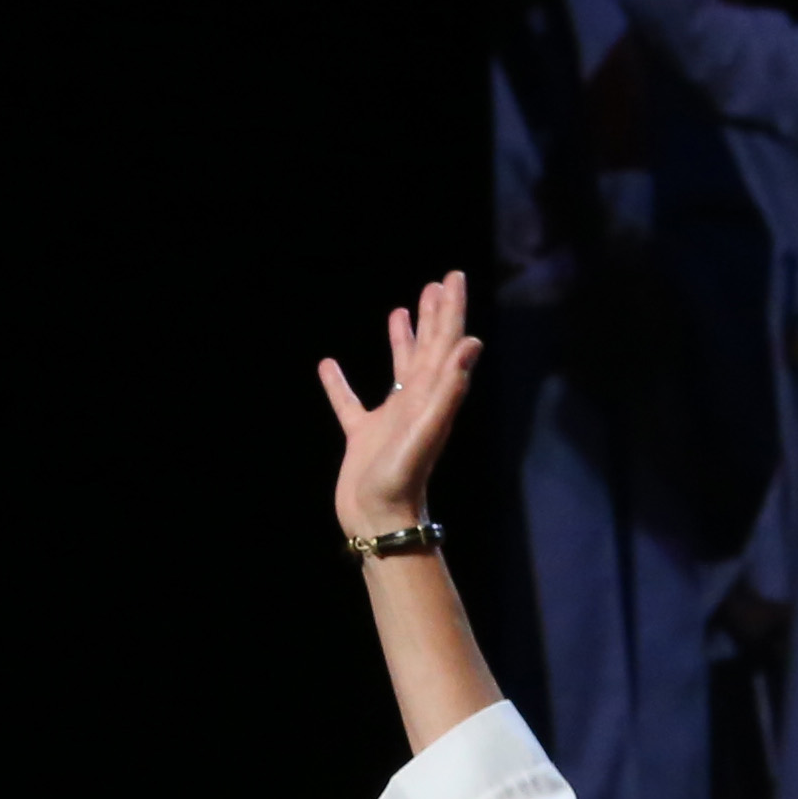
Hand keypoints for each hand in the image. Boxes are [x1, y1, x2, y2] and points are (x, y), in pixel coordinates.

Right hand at [321, 273, 485, 537]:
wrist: (381, 521)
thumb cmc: (402, 482)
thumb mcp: (426, 433)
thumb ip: (447, 391)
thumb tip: (470, 345)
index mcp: (433, 397)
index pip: (447, 342)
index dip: (451, 310)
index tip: (453, 277)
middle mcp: (417, 403)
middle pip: (430, 348)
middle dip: (436, 315)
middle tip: (439, 282)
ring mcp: (391, 418)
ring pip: (399, 368)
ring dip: (403, 338)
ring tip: (402, 309)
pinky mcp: (363, 436)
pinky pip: (349, 403)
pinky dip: (339, 384)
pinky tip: (327, 365)